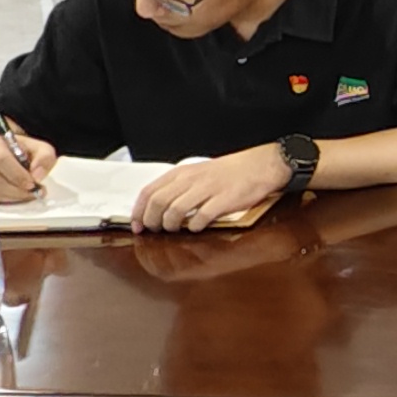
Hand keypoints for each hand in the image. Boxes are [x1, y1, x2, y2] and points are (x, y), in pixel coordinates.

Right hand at [0, 116, 53, 201]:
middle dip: (15, 191)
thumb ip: (43, 155)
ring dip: (8, 197)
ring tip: (24, 195)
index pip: (0, 158)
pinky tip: (11, 196)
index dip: (17, 174)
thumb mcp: (30, 142)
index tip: (32, 183)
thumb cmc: (5, 142)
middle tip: (31, 193)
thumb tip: (38, 176)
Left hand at [129, 146, 287, 232]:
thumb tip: (157, 209)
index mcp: (182, 173)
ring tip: (174, 230)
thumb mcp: (197, 173)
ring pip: (176, 210)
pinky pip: (202, 217)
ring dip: (170, 225)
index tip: (137, 225)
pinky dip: (194, 226)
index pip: (150, 192)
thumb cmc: (228, 173)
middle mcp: (191, 180)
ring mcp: (208, 190)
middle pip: (158, 203)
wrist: (259, 165)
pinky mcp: (224, 200)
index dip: (139, 211)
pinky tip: (196, 228)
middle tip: (155, 231)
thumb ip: (178, 188)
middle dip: (152, 221)